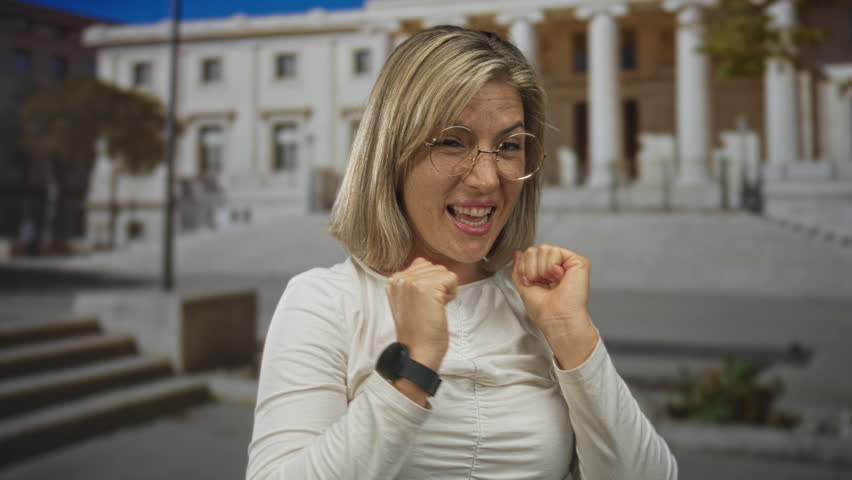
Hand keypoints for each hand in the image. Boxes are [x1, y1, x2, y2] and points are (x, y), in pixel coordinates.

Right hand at [386, 258, 456, 370]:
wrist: (418, 352)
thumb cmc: (418, 331)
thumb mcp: (410, 301)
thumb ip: (414, 279)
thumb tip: (422, 260)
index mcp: (393, 280)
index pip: (423, 266)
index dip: (430, 285)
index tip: (423, 304)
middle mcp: (399, 278)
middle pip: (434, 267)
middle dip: (438, 286)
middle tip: (429, 308)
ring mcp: (411, 282)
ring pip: (443, 272)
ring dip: (445, 290)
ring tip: (433, 308)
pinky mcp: (426, 288)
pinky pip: (452, 278)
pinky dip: (452, 293)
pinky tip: (441, 307)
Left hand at [511, 245, 598, 368]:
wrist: (556, 320)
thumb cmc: (545, 312)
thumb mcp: (524, 287)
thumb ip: (519, 268)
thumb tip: (517, 253)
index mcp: (546, 271)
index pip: (529, 254)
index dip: (525, 268)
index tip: (532, 283)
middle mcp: (558, 265)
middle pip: (534, 250)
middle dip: (531, 269)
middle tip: (543, 283)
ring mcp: (568, 262)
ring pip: (543, 249)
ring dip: (541, 270)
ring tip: (552, 282)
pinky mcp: (578, 261)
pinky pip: (554, 251)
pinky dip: (551, 267)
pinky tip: (560, 278)